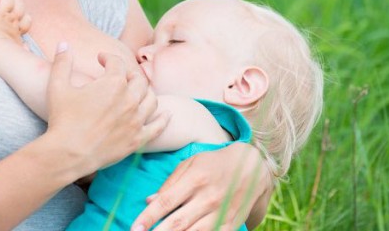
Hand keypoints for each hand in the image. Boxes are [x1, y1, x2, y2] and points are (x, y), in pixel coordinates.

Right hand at [44, 43, 167, 174]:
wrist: (68, 153)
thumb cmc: (62, 119)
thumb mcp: (57, 86)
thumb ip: (62, 62)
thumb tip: (63, 43)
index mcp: (113, 83)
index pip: (117, 62)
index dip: (107, 57)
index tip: (101, 59)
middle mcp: (129, 99)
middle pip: (138, 79)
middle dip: (129, 74)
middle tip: (119, 76)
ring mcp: (136, 120)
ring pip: (152, 100)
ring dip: (145, 92)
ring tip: (138, 92)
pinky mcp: (137, 139)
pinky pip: (158, 126)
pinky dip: (164, 118)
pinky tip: (167, 114)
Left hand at [131, 142, 271, 230]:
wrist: (253, 167)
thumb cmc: (215, 163)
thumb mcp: (192, 163)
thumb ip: (170, 183)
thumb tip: (149, 201)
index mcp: (196, 179)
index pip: (166, 201)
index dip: (148, 217)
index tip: (135, 228)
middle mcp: (208, 198)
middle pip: (177, 223)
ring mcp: (220, 213)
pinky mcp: (230, 225)